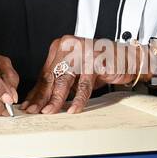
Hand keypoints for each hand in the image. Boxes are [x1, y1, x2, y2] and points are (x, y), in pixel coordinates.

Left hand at [21, 36, 147, 114]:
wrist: (128, 59)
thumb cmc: (100, 66)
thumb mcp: (75, 73)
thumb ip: (58, 83)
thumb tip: (38, 100)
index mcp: (61, 46)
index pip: (45, 72)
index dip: (36, 91)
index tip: (28, 104)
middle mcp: (70, 46)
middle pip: (52, 76)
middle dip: (42, 96)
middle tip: (34, 111)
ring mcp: (83, 51)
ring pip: (65, 80)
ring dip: (56, 99)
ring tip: (49, 111)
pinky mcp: (95, 60)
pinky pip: (84, 85)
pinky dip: (78, 99)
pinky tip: (72, 109)